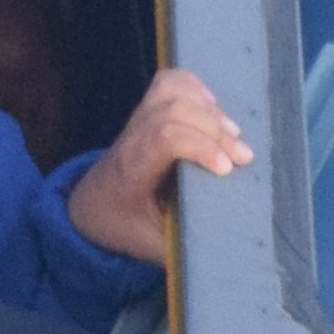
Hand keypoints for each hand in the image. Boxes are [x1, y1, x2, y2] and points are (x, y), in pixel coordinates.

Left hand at [65, 64, 250, 265]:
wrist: (89, 206)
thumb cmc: (125, 227)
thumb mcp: (151, 248)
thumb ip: (184, 246)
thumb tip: (231, 251)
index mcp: (130, 171)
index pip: (164, 137)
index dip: (201, 146)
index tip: (228, 170)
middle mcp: (132, 139)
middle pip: (174, 110)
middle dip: (215, 130)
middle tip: (244, 158)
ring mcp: (137, 120)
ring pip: (171, 90)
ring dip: (208, 108)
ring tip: (233, 134)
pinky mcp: (146, 111)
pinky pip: (169, 82)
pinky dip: (196, 87)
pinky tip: (214, 109)